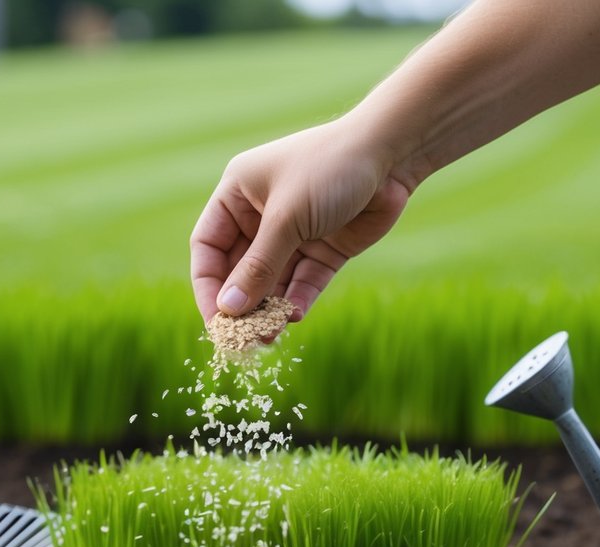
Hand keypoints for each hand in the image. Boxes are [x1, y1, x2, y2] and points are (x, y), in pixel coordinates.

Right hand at [189, 119, 412, 326]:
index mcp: (237, 195)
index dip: (208, 285)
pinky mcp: (325, 248)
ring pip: (273, 281)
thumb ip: (258, 266)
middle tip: (243, 338)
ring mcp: (294, 234)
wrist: (390, 155)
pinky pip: (304, 282)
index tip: (214, 319)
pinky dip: (299, 300)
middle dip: (241, 304)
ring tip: (269, 337)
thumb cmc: (328, 169)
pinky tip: (296, 317)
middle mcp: (261, 215)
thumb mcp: (286, 218)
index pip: (208, 248)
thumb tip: (229, 310)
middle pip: (239, 270)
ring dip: (270, 309)